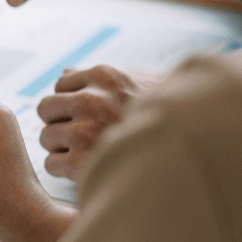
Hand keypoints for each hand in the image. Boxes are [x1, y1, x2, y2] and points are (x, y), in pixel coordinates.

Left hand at [37, 65, 163, 179]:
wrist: (195, 147)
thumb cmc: (167, 118)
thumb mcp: (137, 85)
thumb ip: (100, 80)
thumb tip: (66, 72)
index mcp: (105, 77)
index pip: (61, 85)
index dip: (70, 102)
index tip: (83, 115)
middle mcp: (91, 100)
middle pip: (46, 109)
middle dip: (59, 122)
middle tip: (79, 135)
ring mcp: (85, 131)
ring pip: (46, 138)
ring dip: (60, 147)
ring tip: (85, 153)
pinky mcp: (82, 162)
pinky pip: (51, 164)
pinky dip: (63, 170)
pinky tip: (84, 169)